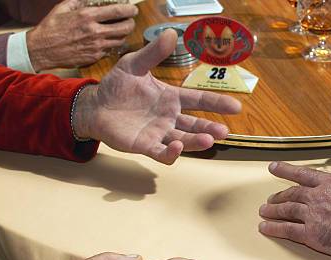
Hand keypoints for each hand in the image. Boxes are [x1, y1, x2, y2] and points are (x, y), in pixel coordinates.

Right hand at [27, 0, 137, 70]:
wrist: (42, 49)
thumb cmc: (51, 27)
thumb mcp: (63, 8)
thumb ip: (80, 1)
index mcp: (87, 16)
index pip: (117, 11)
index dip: (129, 10)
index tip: (133, 9)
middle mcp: (95, 32)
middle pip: (125, 28)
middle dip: (130, 23)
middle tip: (129, 20)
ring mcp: (96, 46)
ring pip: (121, 40)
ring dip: (122, 34)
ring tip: (118, 30)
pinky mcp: (95, 57)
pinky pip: (110, 49)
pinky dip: (112, 44)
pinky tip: (107, 39)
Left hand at [74, 29, 241, 164]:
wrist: (95, 106)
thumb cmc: (117, 86)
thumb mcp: (134, 64)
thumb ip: (153, 53)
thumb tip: (171, 34)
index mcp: (171, 98)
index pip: (198, 101)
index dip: (217, 104)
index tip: (235, 107)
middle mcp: (169, 118)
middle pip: (195, 125)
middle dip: (210, 128)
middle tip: (224, 131)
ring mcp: (159, 133)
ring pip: (183, 141)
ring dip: (195, 142)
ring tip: (208, 140)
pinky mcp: (145, 145)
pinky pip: (162, 153)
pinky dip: (171, 153)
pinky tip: (177, 147)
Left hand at [259, 162, 330, 259]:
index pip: (303, 174)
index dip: (286, 170)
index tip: (274, 168)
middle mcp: (318, 195)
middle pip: (292, 194)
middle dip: (279, 196)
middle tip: (270, 199)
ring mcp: (312, 214)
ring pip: (286, 210)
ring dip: (273, 211)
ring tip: (264, 212)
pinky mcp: (311, 234)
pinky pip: (287, 229)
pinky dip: (274, 228)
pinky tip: (265, 228)